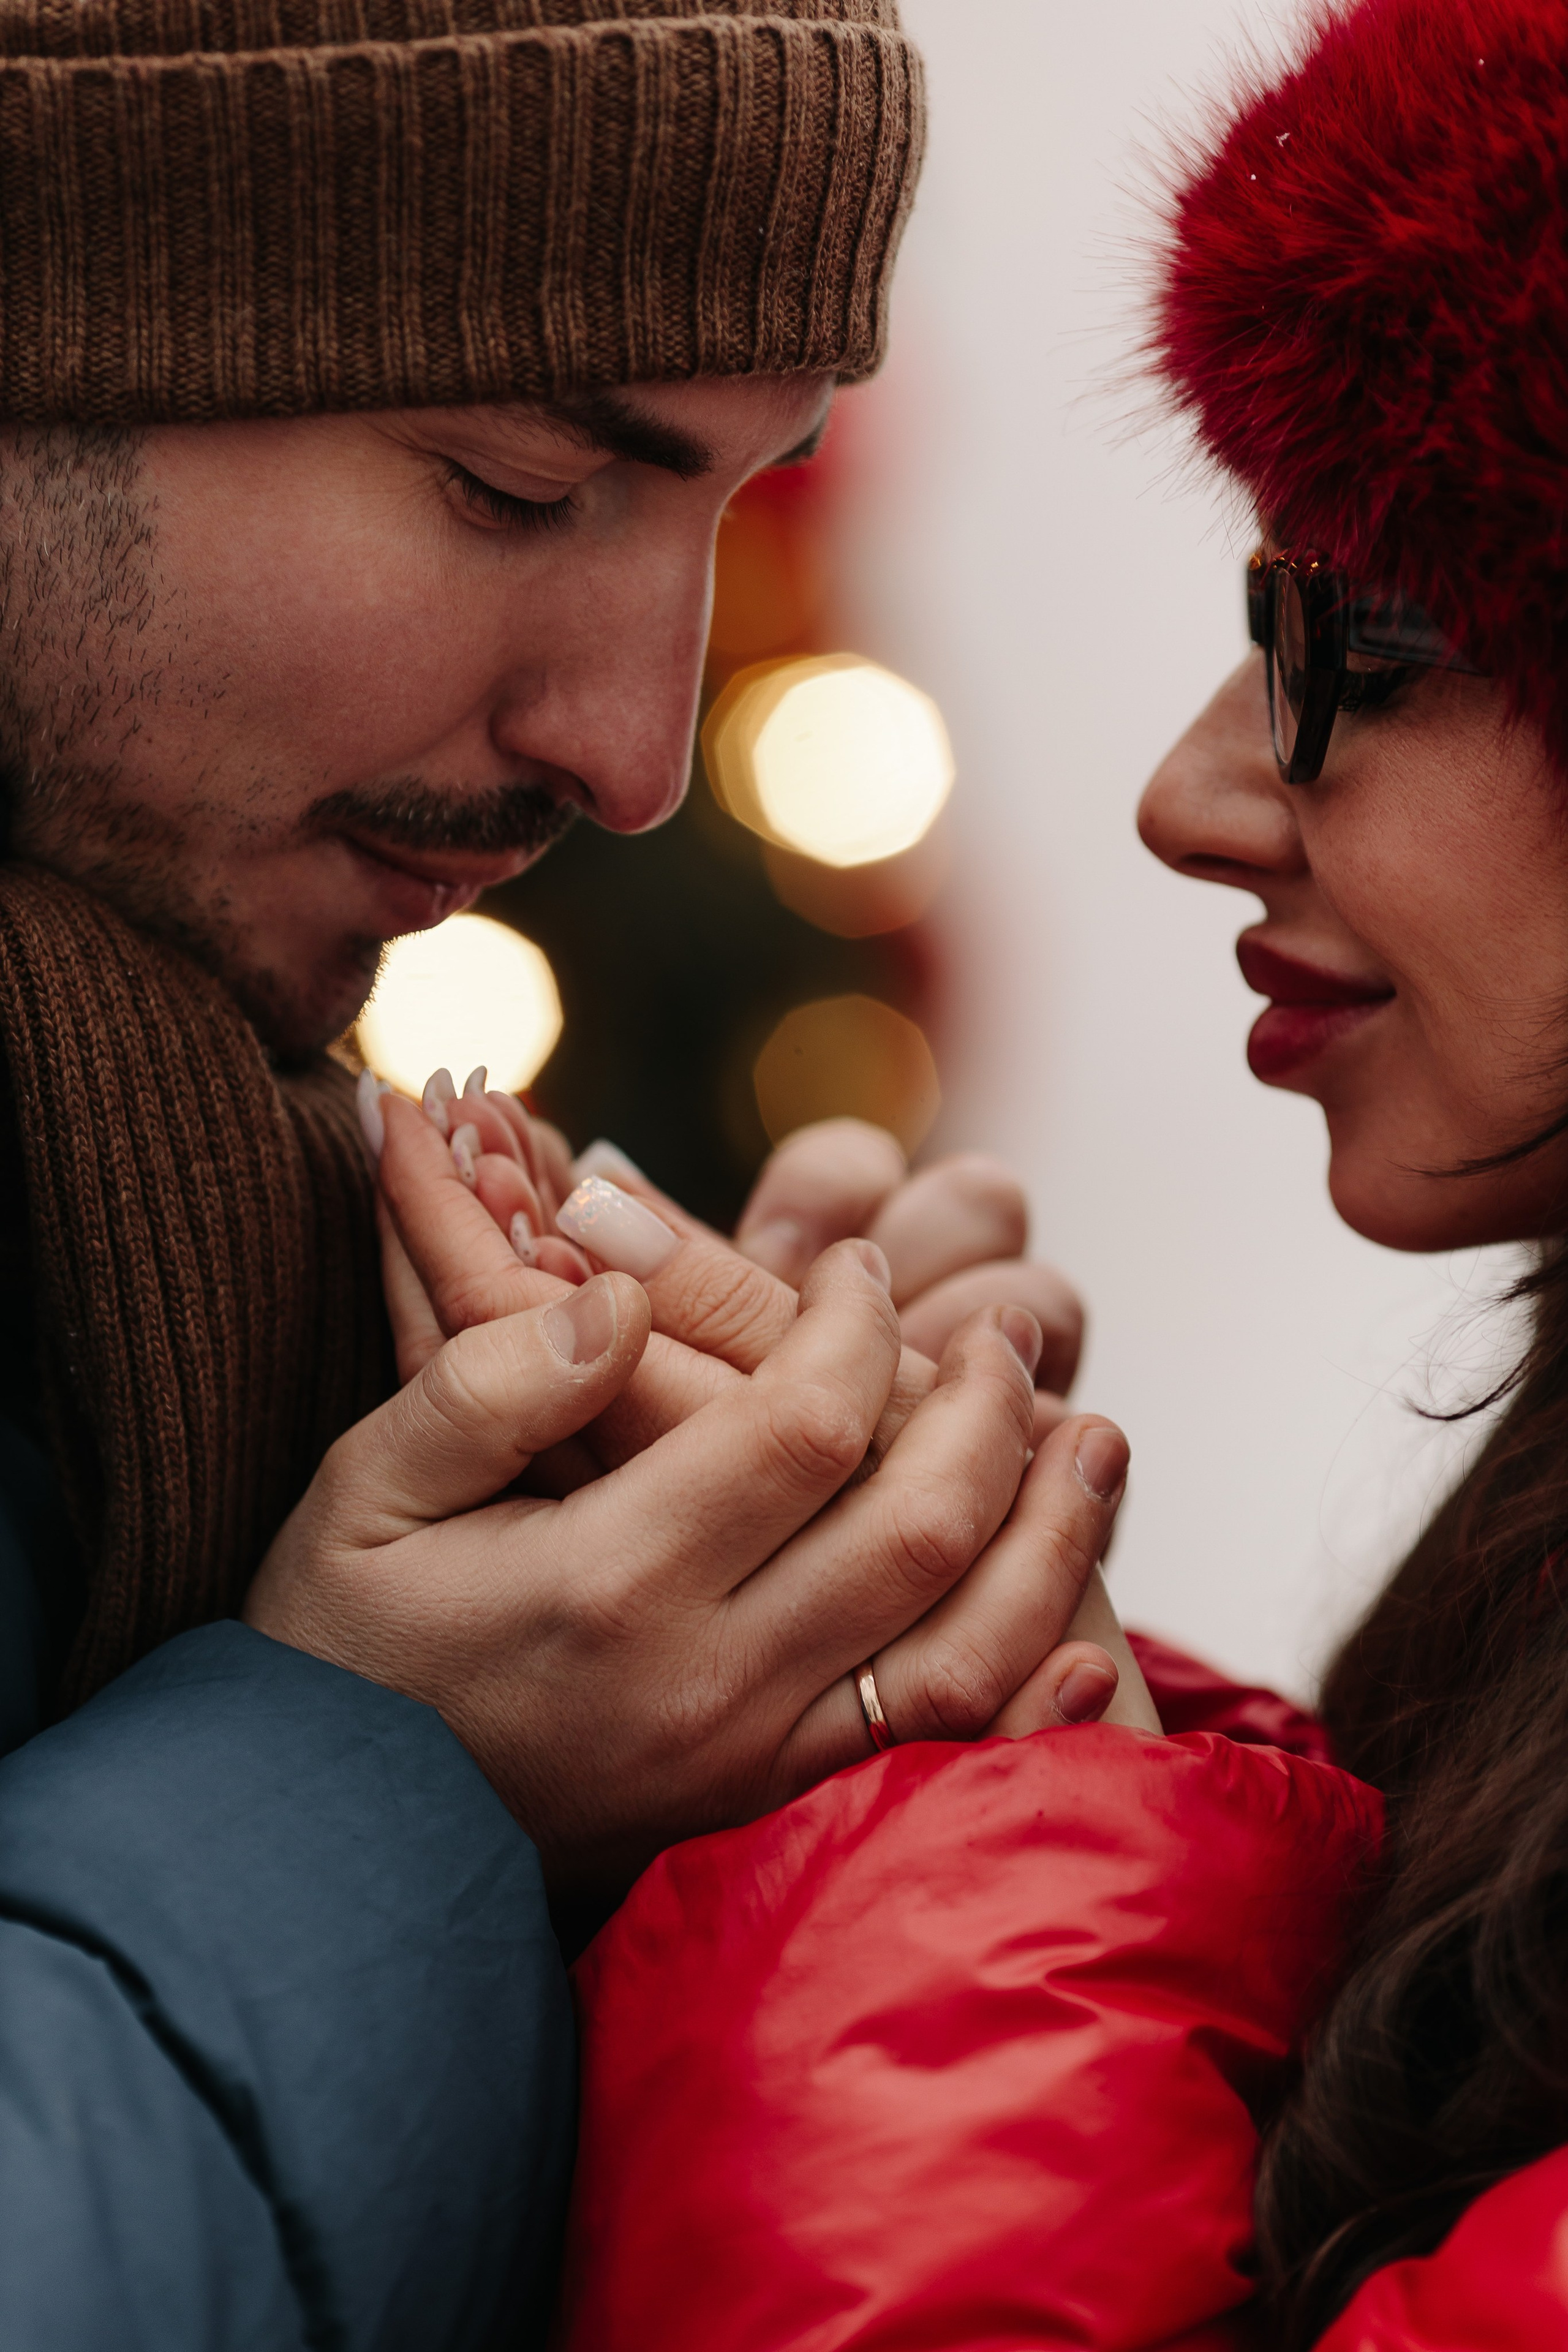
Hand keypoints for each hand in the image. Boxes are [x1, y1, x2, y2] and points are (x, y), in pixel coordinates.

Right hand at [365, 1078, 1158, 1746]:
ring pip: (964, 1652)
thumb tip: (619, 1300)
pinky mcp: (769, 1818)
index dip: (853, 1325)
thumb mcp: (362, 1495)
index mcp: (607, 1583)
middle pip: (917, 1532)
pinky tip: (1090, 1642)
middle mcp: (706, 1685)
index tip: (857, 1268)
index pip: (800, 1426)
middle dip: (986, 1414)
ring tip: (1095, 1441)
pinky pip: (938, 1767)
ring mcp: (751, 1767)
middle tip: (1001, 1337)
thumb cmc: (346, 1645)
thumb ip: (484, 1386)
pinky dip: (1033, 1705)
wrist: (336, 1851)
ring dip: (1052, 1540)